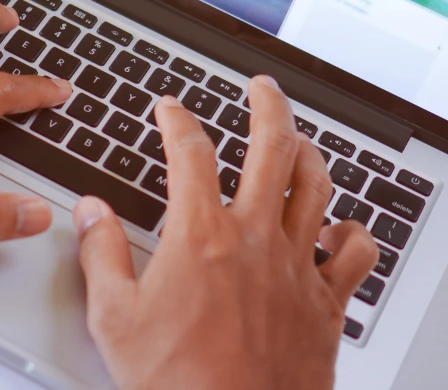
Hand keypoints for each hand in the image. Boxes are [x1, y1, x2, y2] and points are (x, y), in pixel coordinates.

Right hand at [72, 77, 377, 389]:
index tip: (170, 107)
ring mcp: (297, 270)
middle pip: (273, 147)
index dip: (177, 119)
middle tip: (261, 87)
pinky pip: (356, 255)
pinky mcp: (326, 305)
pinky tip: (346, 228)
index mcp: (201, 237)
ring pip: (318, 187)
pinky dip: (355, 233)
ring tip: (301, 139)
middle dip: (267, 105)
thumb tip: (91, 214)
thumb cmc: (178, 385)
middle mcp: (256, 241)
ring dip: (310, 153)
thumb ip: (100, 255)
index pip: (191, 152)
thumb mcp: (114, 318)